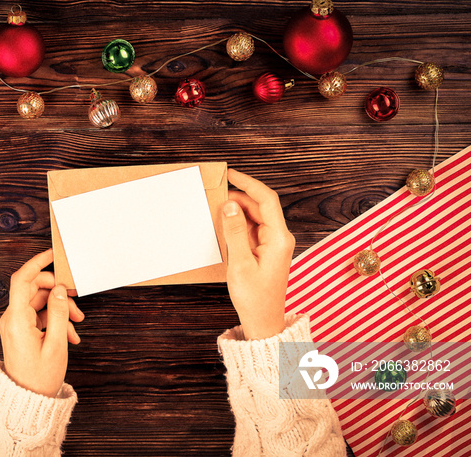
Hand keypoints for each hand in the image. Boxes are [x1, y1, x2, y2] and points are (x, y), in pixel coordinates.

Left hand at [0, 249, 84, 396]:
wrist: (28, 399)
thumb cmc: (40, 377)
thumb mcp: (56, 344)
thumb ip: (60, 313)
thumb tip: (61, 290)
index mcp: (17, 319)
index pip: (22, 279)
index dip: (37, 263)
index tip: (52, 255)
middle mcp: (12, 319)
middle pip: (34, 289)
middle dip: (58, 292)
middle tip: (76, 300)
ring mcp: (15, 325)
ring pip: (40, 303)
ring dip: (60, 309)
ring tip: (77, 324)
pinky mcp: (21, 331)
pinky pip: (39, 316)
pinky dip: (55, 320)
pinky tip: (69, 334)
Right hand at [220, 170, 294, 339]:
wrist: (263, 321)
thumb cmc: (254, 298)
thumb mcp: (240, 263)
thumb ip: (234, 232)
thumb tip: (229, 205)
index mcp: (278, 239)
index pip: (266, 200)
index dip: (249, 183)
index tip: (231, 174)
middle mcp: (279, 238)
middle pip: (260, 206)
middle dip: (240, 198)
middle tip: (217, 194)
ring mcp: (273, 244)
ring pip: (255, 217)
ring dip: (238, 212)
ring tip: (218, 211)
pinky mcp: (266, 251)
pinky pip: (252, 230)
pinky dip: (238, 225)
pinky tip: (225, 228)